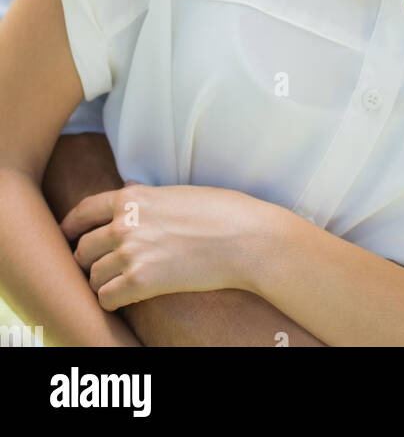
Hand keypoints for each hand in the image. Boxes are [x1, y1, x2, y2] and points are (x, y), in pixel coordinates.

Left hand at [59, 179, 260, 310]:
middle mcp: (125, 223)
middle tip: (101, 269)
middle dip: (88, 260)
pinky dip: (112, 301)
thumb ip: (146, 199)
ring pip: (92, 276)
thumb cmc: (221, 212)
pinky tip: (126, 299)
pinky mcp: (141, 281)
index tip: (68, 236)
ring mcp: (131, 252)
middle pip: (83, 248)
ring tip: (118, 286)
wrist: (245, 238)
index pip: (84, 211)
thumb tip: (129, 196)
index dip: (70, 226)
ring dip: (102, 283)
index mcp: (134, 197)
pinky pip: (106, 297)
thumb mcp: (176, 193)